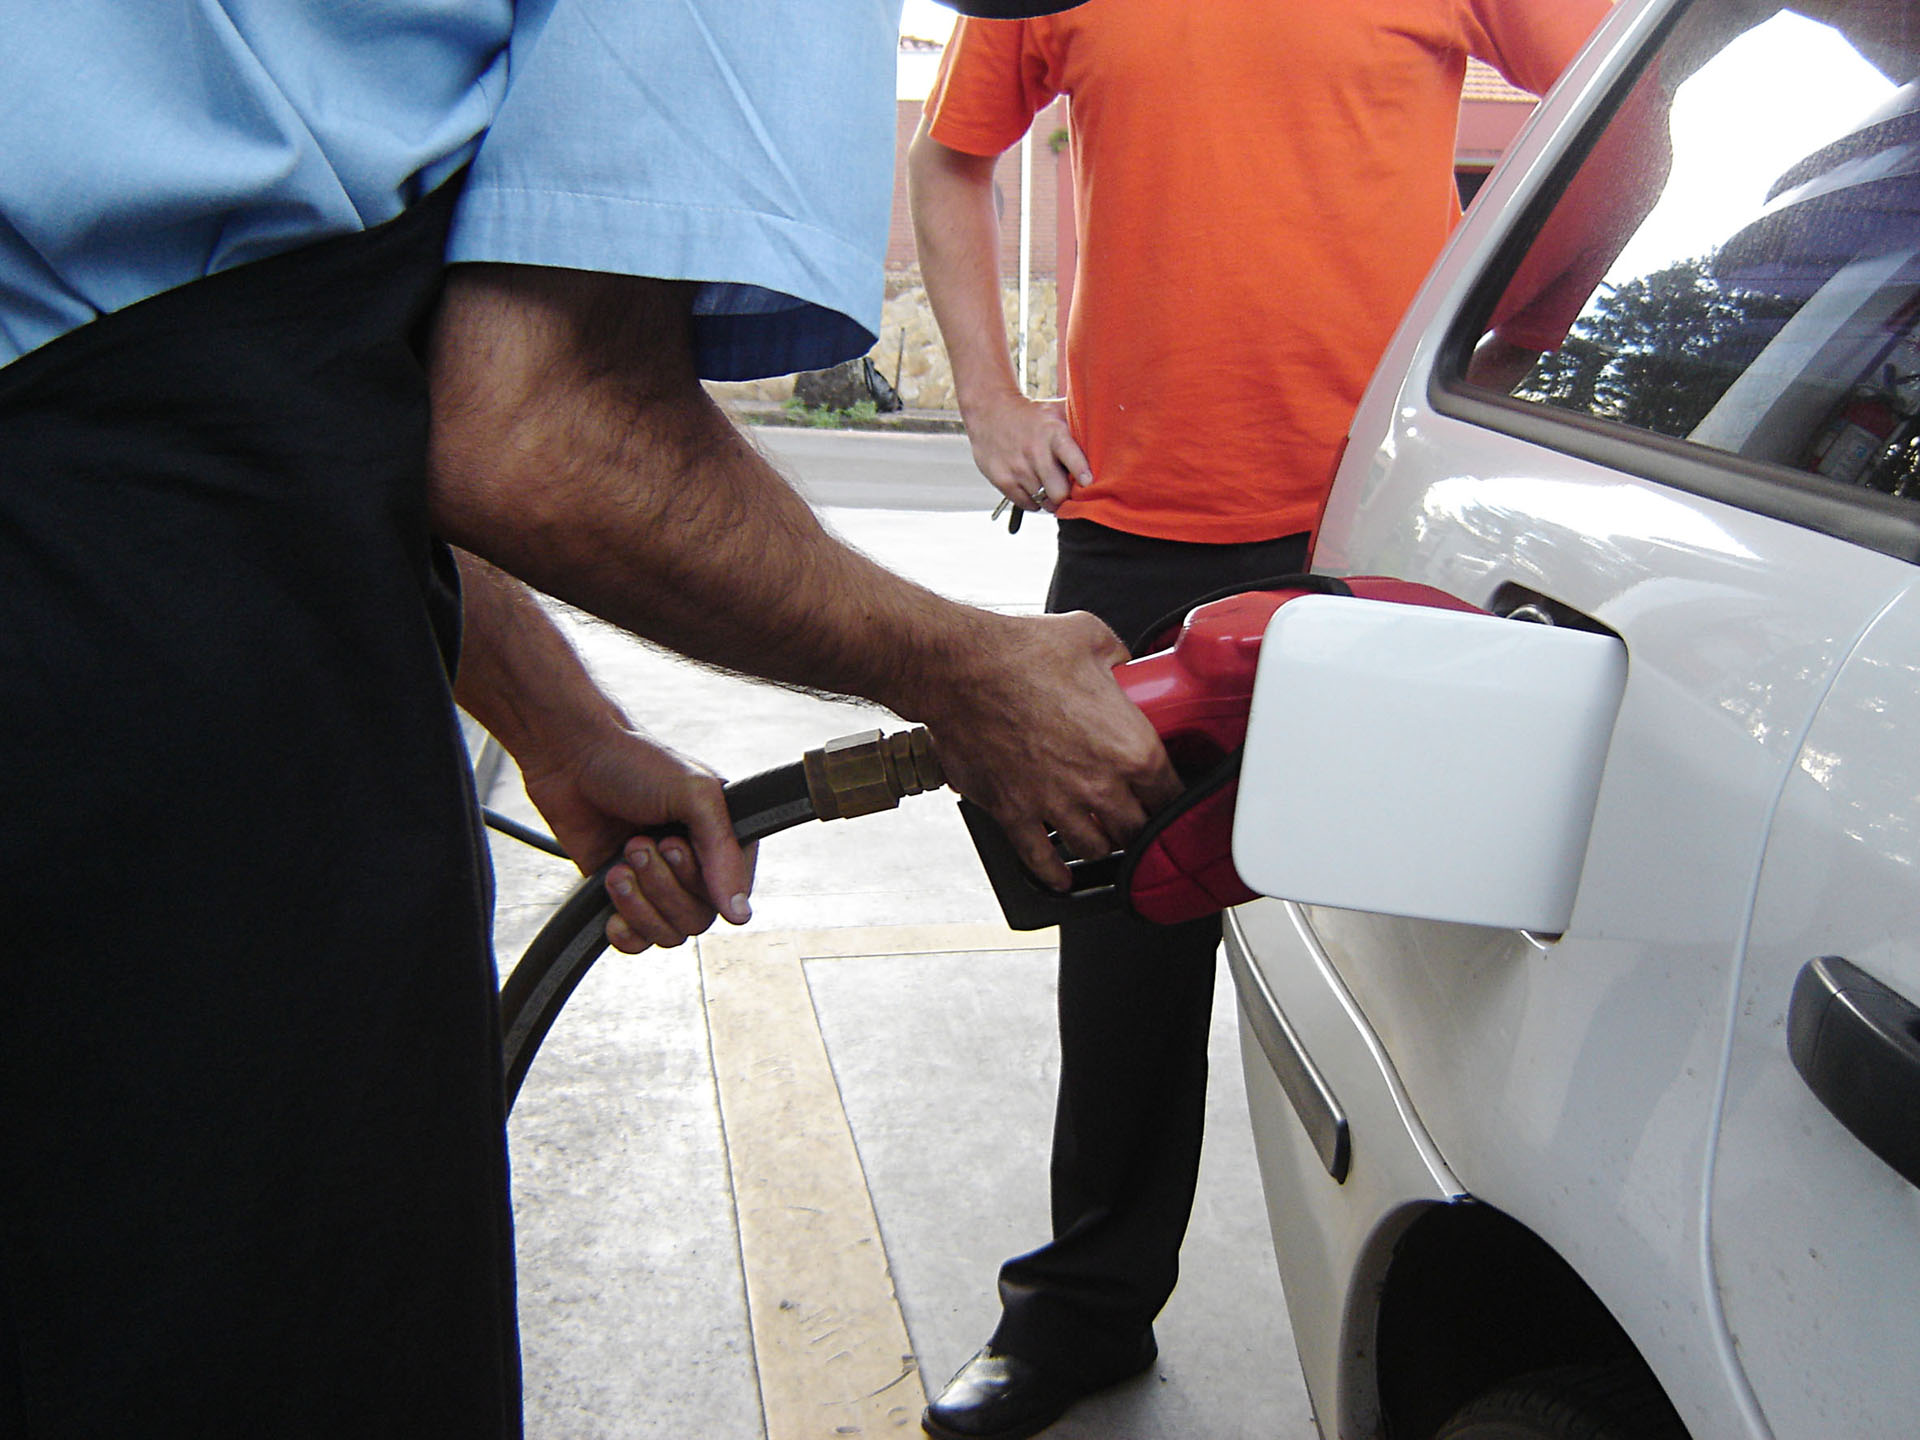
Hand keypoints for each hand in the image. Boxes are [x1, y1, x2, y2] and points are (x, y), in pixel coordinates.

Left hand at [518, 728, 755, 954]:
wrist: (570, 755)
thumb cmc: (633, 762)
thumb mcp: (695, 795)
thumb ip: (723, 853)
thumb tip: (739, 913)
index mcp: (723, 838)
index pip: (731, 895)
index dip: (699, 881)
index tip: (672, 844)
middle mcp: (694, 864)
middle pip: (697, 919)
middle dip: (662, 886)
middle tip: (637, 844)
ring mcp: (657, 882)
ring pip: (668, 933)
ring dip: (640, 904)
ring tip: (619, 865)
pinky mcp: (622, 895)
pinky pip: (637, 941)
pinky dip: (625, 932)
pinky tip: (611, 911)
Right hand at [922, 611, 1182, 889]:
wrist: (959, 669)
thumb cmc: (1020, 652)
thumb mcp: (1091, 637)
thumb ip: (1120, 658)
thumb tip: (1125, 666)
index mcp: (1130, 746)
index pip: (1171, 791)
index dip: (1172, 796)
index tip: (1168, 797)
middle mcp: (1098, 785)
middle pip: (1137, 829)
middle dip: (1139, 825)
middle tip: (1136, 819)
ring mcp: (1055, 804)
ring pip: (1094, 848)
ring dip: (1101, 845)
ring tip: (1102, 839)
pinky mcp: (1015, 813)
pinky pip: (1039, 858)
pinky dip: (1053, 872)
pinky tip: (1061, 878)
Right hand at [964, 391, 1092, 511]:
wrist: (989, 411)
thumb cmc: (1032, 415)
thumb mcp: (1056, 411)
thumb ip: (1080, 422)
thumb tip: (1112, 430)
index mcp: (1053, 433)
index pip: (1072, 458)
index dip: (1082, 474)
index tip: (1088, 483)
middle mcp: (1035, 452)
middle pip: (1058, 492)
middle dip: (1067, 496)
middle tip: (1070, 492)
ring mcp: (1017, 468)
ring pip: (1044, 501)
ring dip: (1051, 500)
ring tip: (1051, 488)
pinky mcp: (1002, 480)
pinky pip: (1027, 504)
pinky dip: (1034, 501)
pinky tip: (1034, 487)